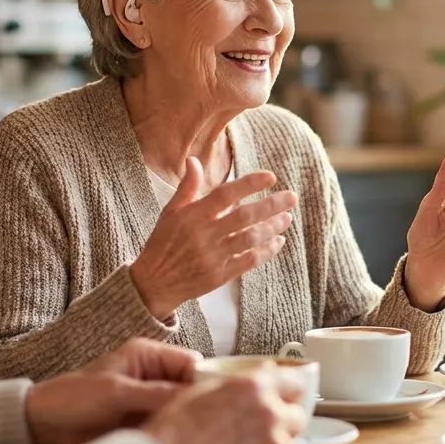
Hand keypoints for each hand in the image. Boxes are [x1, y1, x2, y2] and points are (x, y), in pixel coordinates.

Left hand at [25, 339, 200, 443]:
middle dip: (196, 402)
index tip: (211, 401)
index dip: (203, 380)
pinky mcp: (143, 421)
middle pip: (189, 387)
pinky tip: (176, 442)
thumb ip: (155, 393)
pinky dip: (172, 433)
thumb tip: (192, 398)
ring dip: (183, 420)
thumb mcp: (116, 392)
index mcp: (147, 355)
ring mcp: (149, 400)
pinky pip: (167, 425)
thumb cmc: (73, 397)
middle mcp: (153, 375)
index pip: (190, 363)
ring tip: (189, 434)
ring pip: (180, 408)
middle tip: (202, 421)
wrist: (44, 425)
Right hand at [131, 157, 297, 318]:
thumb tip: (194, 160)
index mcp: (192, 215)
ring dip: (272, 227)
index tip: (271, 176)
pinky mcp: (219, 276)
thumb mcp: (170, 212)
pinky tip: (278, 241)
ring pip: (250, 239)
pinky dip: (266, 251)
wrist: (153, 283)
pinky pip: (249, 261)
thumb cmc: (163, 243)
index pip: (225, 194)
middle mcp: (204, 234)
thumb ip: (187, 187)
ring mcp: (213, 256)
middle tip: (292, 197)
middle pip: (244, 216)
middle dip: (271, 205)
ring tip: (287, 218)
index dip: (249, 184)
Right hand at [144, 372, 306, 443]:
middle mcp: (270, 414)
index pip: (295, 382)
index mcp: (255, 387)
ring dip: (275, 442)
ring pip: (289, 442)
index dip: (288, 388)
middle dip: (283, 417)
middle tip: (261, 423)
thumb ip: (242, 381)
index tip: (286, 393)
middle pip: (297, 414)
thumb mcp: (205, 390)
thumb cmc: (177, 430)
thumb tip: (266, 373)